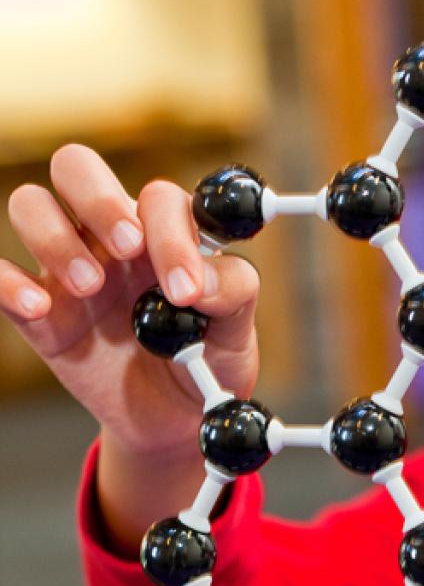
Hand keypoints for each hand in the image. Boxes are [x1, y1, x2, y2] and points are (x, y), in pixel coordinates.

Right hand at [1, 144, 261, 549]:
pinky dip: (8, 282)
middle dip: (97, 199)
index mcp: (170, 229)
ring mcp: (71, 265)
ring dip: (55, 238)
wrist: (176, 418)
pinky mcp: (39, 309)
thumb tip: (198, 277)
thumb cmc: (210, 358)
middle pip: (76, 167)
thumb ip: (232, 290)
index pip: (157, 197)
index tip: (184, 288)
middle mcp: (115, 236)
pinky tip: (40, 309)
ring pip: (30, 204)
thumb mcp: (238, 329)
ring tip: (90, 287)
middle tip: (127, 249)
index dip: (170, 233)